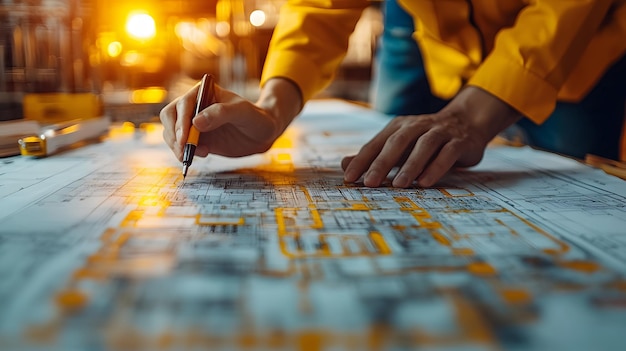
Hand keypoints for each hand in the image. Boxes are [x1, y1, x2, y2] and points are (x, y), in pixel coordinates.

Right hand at [160, 78, 301, 159]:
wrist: (262, 133)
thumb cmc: (256, 117)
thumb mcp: (243, 112)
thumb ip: (221, 113)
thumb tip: (196, 122)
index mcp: (203, 92)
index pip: (182, 104)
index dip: (180, 121)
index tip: (185, 139)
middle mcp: (194, 106)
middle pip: (170, 117)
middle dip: (174, 135)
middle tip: (184, 150)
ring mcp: (194, 123)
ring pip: (172, 133)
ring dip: (177, 146)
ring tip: (194, 154)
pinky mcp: (196, 138)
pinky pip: (181, 145)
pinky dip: (185, 152)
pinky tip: (201, 154)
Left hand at [342, 86, 521, 187]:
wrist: (468, 122)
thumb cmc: (425, 140)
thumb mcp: (399, 146)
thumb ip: (373, 156)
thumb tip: (344, 165)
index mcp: (399, 127)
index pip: (377, 143)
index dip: (362, 160)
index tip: (349, 178)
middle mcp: (418, 126)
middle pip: (398, 142)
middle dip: (382, 162)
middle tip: (370, 183)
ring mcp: (440, 132)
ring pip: (424, 145)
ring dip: (410, 165)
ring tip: (398, 184)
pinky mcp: (460, 142)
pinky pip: (447, 153)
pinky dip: (436, 167)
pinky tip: (425, 183)